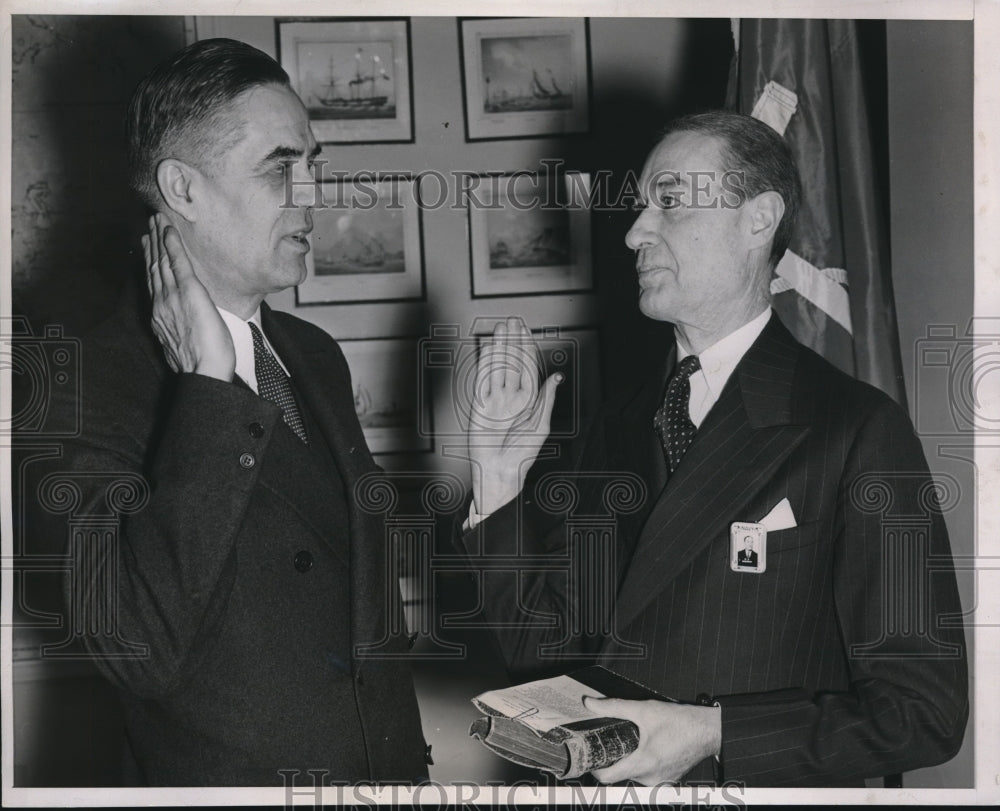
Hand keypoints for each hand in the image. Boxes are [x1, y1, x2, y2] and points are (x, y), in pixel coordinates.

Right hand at [142, 213, 234, 380]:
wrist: (204, 371)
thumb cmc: (202, 364)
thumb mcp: (185, 343)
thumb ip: (181, 329)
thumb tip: (186, 326)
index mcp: (162, 315)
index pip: (155, 283)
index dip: (150, 263)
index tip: (147, 248)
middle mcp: (162, 303)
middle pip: (154, 268)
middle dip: (151, 245)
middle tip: (148, 226)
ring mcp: (172, 296)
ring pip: (162, 261)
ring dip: (159, 238)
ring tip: (156, 221)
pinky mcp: (188, 291)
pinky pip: (178, 262)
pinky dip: (172, 245)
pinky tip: (169, 230)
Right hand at [468, 318, 561, 514]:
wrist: (499, 470)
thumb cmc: (522, 454)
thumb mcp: (541, 425)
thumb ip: (546, 399)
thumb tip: (556, 376)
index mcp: (529, 400)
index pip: (528, 368)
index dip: (527, 348)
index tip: (525, 330)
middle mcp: (512, 397)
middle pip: (512, 362)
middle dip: (513, 341)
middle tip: (513, 320)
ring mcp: (495, 399)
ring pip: (498, 367)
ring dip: (499, 347)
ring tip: (500, 327)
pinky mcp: (479, 404)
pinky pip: (482, 378)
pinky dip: (484, 362)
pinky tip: (487, 347)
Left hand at [583, 696, 720, 785]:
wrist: (708, 731)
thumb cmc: (680, 722)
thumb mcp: (643, 710)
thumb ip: (614, 707)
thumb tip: (591, 704)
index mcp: (643, 764)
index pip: (607, 777)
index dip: (595, 767)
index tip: (591, 757)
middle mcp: (651, 778)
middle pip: (621, 772)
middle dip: (616, 756)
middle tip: (615, 739)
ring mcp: (661, 781)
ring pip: (635, 773)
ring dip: (631, 759)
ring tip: (635, 740)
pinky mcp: (668, 780)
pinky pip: (648, 774)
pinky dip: (644, 762)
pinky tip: (650, 746)